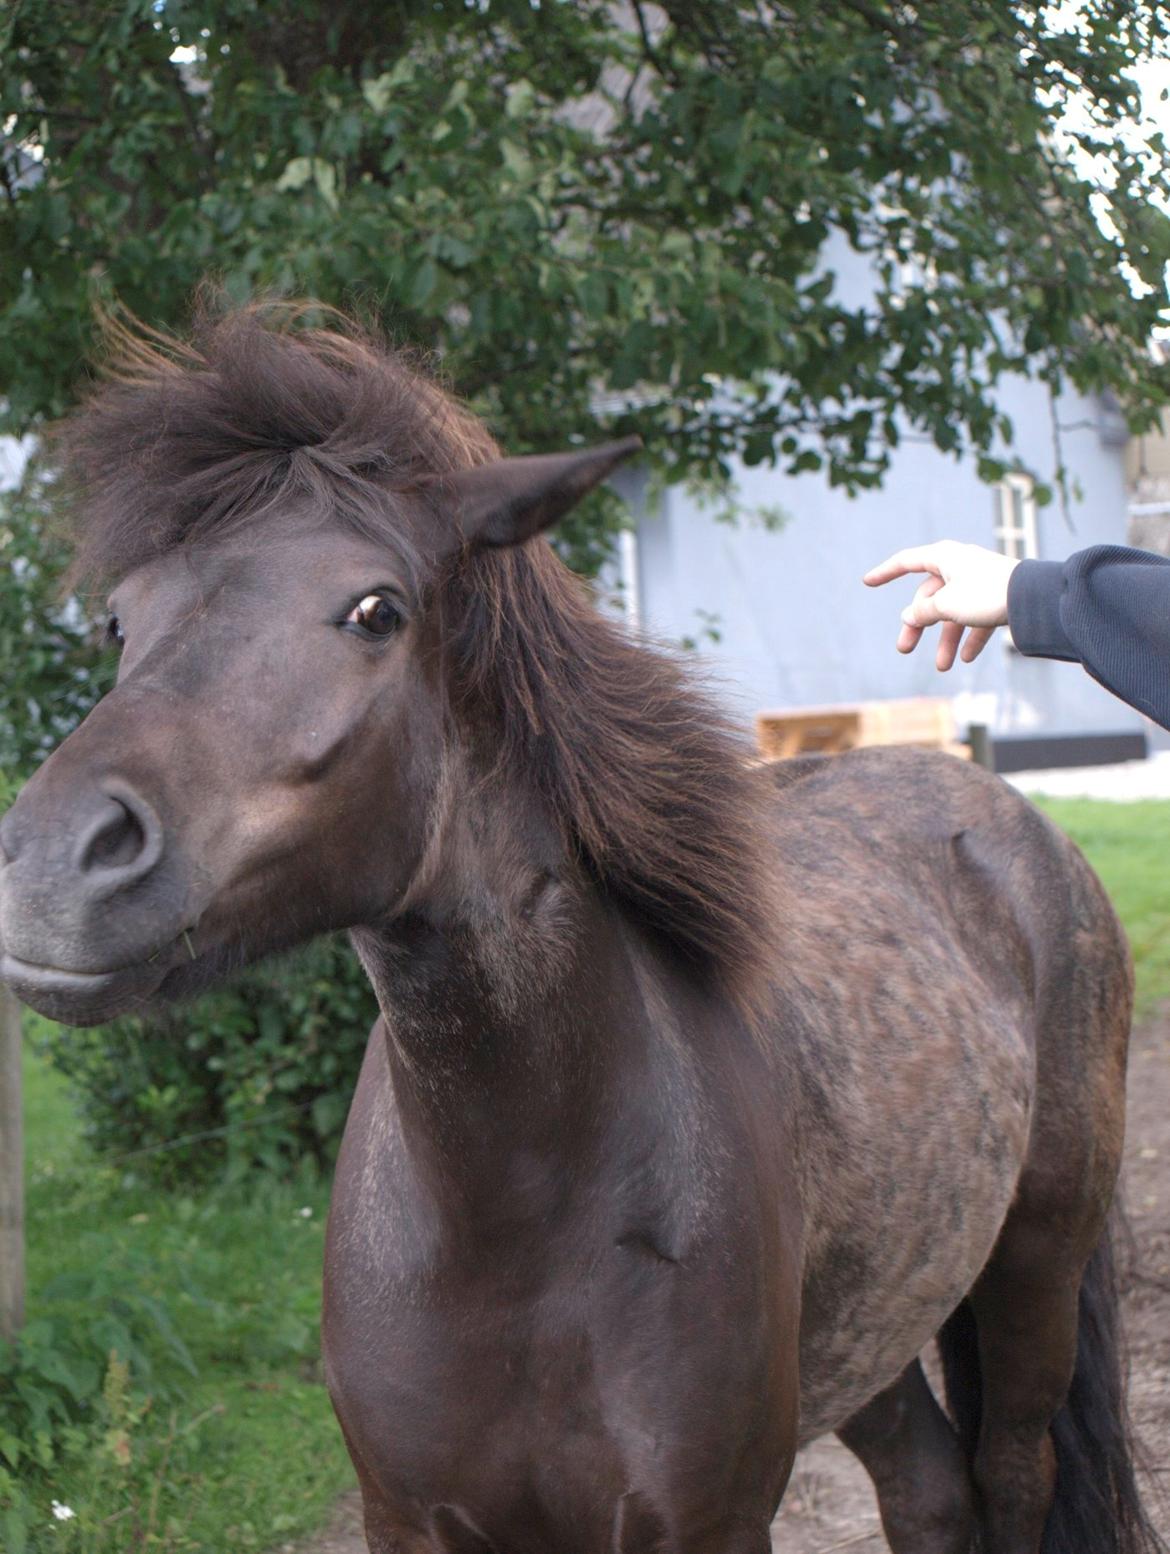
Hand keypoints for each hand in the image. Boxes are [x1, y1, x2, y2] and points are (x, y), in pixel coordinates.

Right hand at [863, 541, 1018, 669]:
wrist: (1034, 599)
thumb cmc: (987, 594)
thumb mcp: (946, 605)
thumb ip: (923, 611)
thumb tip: (909, 615)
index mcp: (944, 557)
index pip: (906, 561)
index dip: (885, 572)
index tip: (867, 582)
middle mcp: (960, 566)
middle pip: (929, 597)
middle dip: (918, 626)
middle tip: (905, 649)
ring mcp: (979, 582)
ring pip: (953, 612)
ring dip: (946, 640)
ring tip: (944, 666)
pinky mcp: (997, 597)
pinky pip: (977, 619)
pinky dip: (970, 637)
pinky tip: (966, 658)